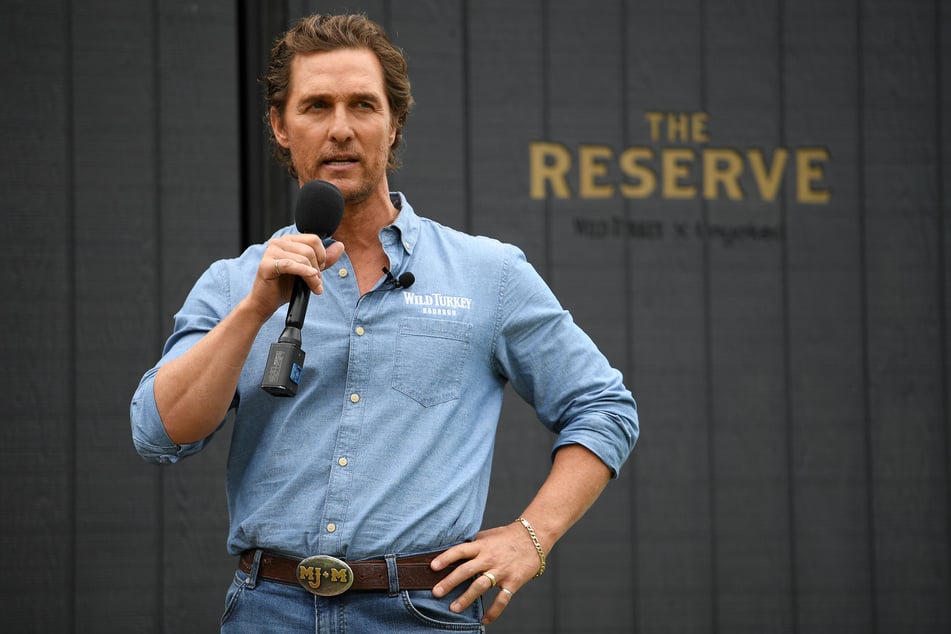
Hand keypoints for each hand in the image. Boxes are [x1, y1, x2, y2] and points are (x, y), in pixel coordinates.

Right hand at [248, 234, 344, 319]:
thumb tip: (340, 245)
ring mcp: (271, 252)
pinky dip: (304, 272)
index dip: (322, 256)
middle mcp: (279, 242)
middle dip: (318, 267)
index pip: (313, 239)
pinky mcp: (266, 264)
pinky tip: (312, 278)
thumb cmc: (285, 287)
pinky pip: (290, 265)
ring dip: (313, 276)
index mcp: (289, 240)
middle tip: (317, 282)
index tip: (319, 271)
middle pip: (310, 249)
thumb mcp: (310, 271)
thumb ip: (325, 259)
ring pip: (303, 258)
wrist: (266, 303)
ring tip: (314, 287)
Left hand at [430, 522, 545, 624]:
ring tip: (453, 608)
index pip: (460, 551)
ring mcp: (501, 570)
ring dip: (466, 598)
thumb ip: (473, 544)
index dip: (446, 558)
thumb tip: (454, 551)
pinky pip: (502, 599)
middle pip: (466, 570)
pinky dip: (493, 611)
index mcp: (482, 545)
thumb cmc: (508, 536)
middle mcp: (489, 558)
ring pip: (480, 586)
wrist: (534, 537)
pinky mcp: (513, 581)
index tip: (433, 567)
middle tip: (436, 592)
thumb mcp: (488, 535)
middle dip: (450, 582)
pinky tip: (485, 620)